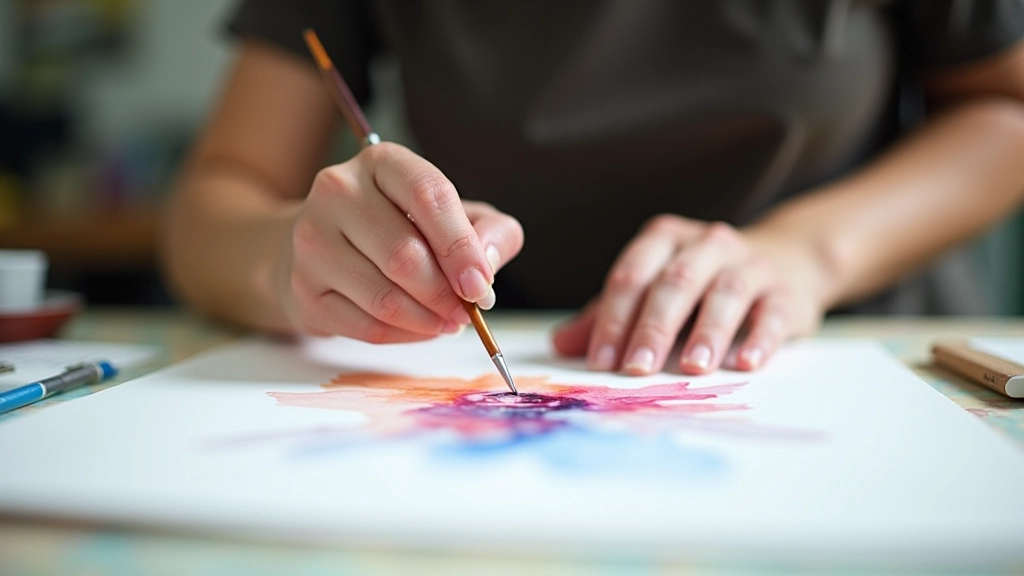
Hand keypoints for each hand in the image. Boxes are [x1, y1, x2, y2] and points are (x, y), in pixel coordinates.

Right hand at [277, 142, 523, 341]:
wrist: (326, 246)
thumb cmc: (401, 227)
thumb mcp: (456, 215)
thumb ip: (490, 231)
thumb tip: (487, 264)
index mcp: (381, 162)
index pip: (428, 196)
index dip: (461, 246)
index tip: (481, 284)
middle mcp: (338, 192)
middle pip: (404, 255)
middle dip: (446, 294)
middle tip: (467, 311)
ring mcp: (312, 240)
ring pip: (384, 298)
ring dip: (427, 320)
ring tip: (447, 321)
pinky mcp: (302, 288)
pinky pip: (365, 326)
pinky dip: (403, 336)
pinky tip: (418, 327)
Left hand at [552, 215, 824, 373]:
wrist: (783, 262)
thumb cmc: (699, 284)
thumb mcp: (650, 292)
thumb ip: (607, 316)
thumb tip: (559, 344)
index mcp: (664, 240)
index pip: (632, 275)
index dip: (614, 318)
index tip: (601, 360)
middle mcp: (707, 244)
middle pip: (675, 283)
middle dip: (653, 327)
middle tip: (636, 368)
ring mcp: (750, 265)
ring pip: (725, 292)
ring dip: (707, 332)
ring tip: (693, 368)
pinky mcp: (787, 292)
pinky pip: (773, 312)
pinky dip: (761, 337)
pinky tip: (748, 363)